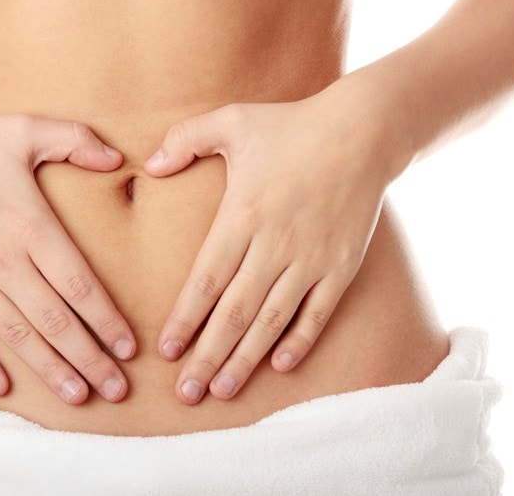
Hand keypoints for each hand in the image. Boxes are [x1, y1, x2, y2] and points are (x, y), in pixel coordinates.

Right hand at [0, 112, 135, 403]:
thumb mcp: (27, 130)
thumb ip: (77, 141)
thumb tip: (118, 157)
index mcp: (31, 228)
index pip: (80, 286)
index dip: (107, 321)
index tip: (128, 348)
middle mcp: (4, 262)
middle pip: (56, 322)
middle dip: (90, 359)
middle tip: (117, 389)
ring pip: (17, 335)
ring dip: (50, 369)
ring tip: (78, 396)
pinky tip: (1, 388)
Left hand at [144, 95, 391, 403]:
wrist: (363, 130)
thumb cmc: (291, 124)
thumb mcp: (231, 120)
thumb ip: (185, 139)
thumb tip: (150, 166)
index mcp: (241, 215)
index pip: (206, 280)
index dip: (185, 319)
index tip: (167, 351)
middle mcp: (274, 245)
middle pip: (234, 312)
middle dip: (208, 356)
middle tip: (186, 393)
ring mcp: (310, 259)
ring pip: (272, 321)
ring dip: (246, 359)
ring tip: (224, 390)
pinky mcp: (341, 265)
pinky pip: (317, 312)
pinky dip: (300, 340)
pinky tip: (281, 366)